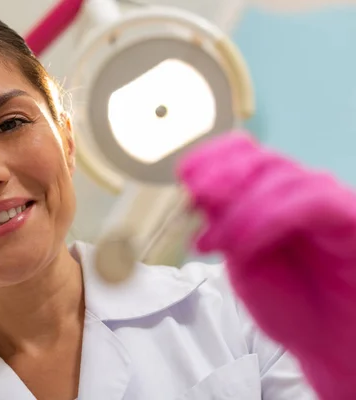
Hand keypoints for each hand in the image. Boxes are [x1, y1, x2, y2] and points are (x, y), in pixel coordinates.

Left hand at [177, 131, 355, 396]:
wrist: (330, 342)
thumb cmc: (289, 303)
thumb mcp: (242, 261)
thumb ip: (224, 225)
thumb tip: (197, 193)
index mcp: (269, 195)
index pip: (242, 153)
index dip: (211, 157)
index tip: (182, 174)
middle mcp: (298, 190)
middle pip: (258, 160)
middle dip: (219, 179)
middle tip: (193, 203)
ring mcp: (325, 200)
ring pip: (279, 178)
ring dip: (237, 210)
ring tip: (213, 242)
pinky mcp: (350, 216)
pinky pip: (310, 202)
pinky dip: (268, 219)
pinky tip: (243, 245)